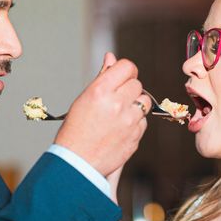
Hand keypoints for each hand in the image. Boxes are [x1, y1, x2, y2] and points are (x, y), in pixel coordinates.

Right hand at [54, 52, 151, 176]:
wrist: (77, 163)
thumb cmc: (76, 130)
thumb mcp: (84, 98)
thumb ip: (102, 77)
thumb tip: (111, 57)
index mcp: (101, 91)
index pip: (127, 67)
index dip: (126, 71)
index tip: (122, 78)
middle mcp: (117, 103)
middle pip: (137, 84)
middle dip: (129, 90)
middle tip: (115, 101)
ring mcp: (128, 121)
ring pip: (144, 102)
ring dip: (135, 105)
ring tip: (119, 115)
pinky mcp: (136, 136)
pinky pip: (143, 121)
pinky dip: (135, 123)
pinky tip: (120, 129)